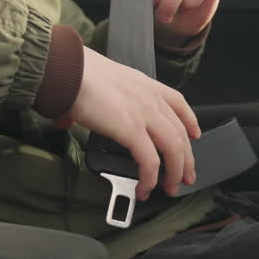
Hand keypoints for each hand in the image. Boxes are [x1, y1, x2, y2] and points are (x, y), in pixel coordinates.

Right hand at [64, 47, 200, 199]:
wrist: (68, 69)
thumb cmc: (73, 73)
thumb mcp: (92, 83)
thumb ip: (85, 104)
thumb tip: (64, 120)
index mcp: (143, 84)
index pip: (177, 102)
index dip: (190, 121)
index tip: (195, 134)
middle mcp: (149, 98)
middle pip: (180, 131)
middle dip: (187, 158)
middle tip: (187, 175)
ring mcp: (144, 113)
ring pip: (174, 148)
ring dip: (175, 172)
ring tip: (171, 188)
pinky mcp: (132, 130)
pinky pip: (150, 161)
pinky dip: (150, 179)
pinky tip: (145, 189)